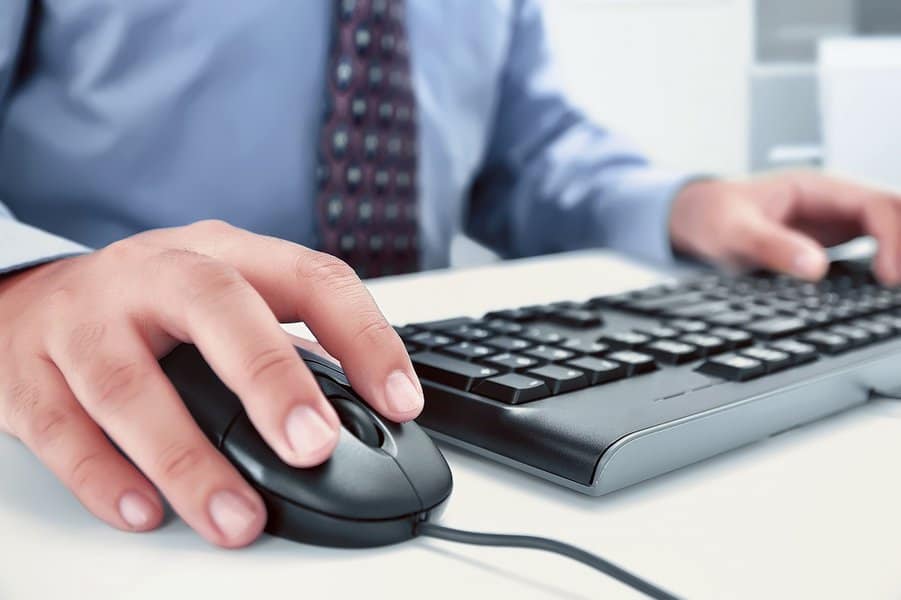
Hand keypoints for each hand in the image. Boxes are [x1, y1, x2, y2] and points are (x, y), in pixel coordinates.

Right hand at [0, 220, 422, 546]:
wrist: (30, 299)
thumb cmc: (149, 308)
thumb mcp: (223, 302)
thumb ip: (284, 347)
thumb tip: (359, 414)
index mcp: (223, 255)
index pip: (311, 277)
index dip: (364, 336)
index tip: (401, 400)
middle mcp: (155, 274)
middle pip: (218, 307)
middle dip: (271, 379)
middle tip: (314, 448)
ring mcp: (85, 318)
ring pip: (130, 382)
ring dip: (187, 458)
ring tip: (236, 516)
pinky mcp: (25, 370)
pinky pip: (60, 426)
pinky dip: (104, 475)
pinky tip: (145, 511)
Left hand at [669, 172, 900, 284]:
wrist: (695, 219)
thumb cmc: (711, 217)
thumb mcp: (732, 233)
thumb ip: (771, 247)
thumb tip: (816, 268)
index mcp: (815, 188)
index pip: (876, 205)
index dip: (893, 239)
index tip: (888, 277)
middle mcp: (832, 201)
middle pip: (893, 213)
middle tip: (900, 287)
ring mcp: (834, 220)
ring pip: (888, 229)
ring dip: (899, 253)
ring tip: (898, 291)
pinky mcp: (830, 241)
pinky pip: (874, 247)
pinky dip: (888, 263)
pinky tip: (887, 288)